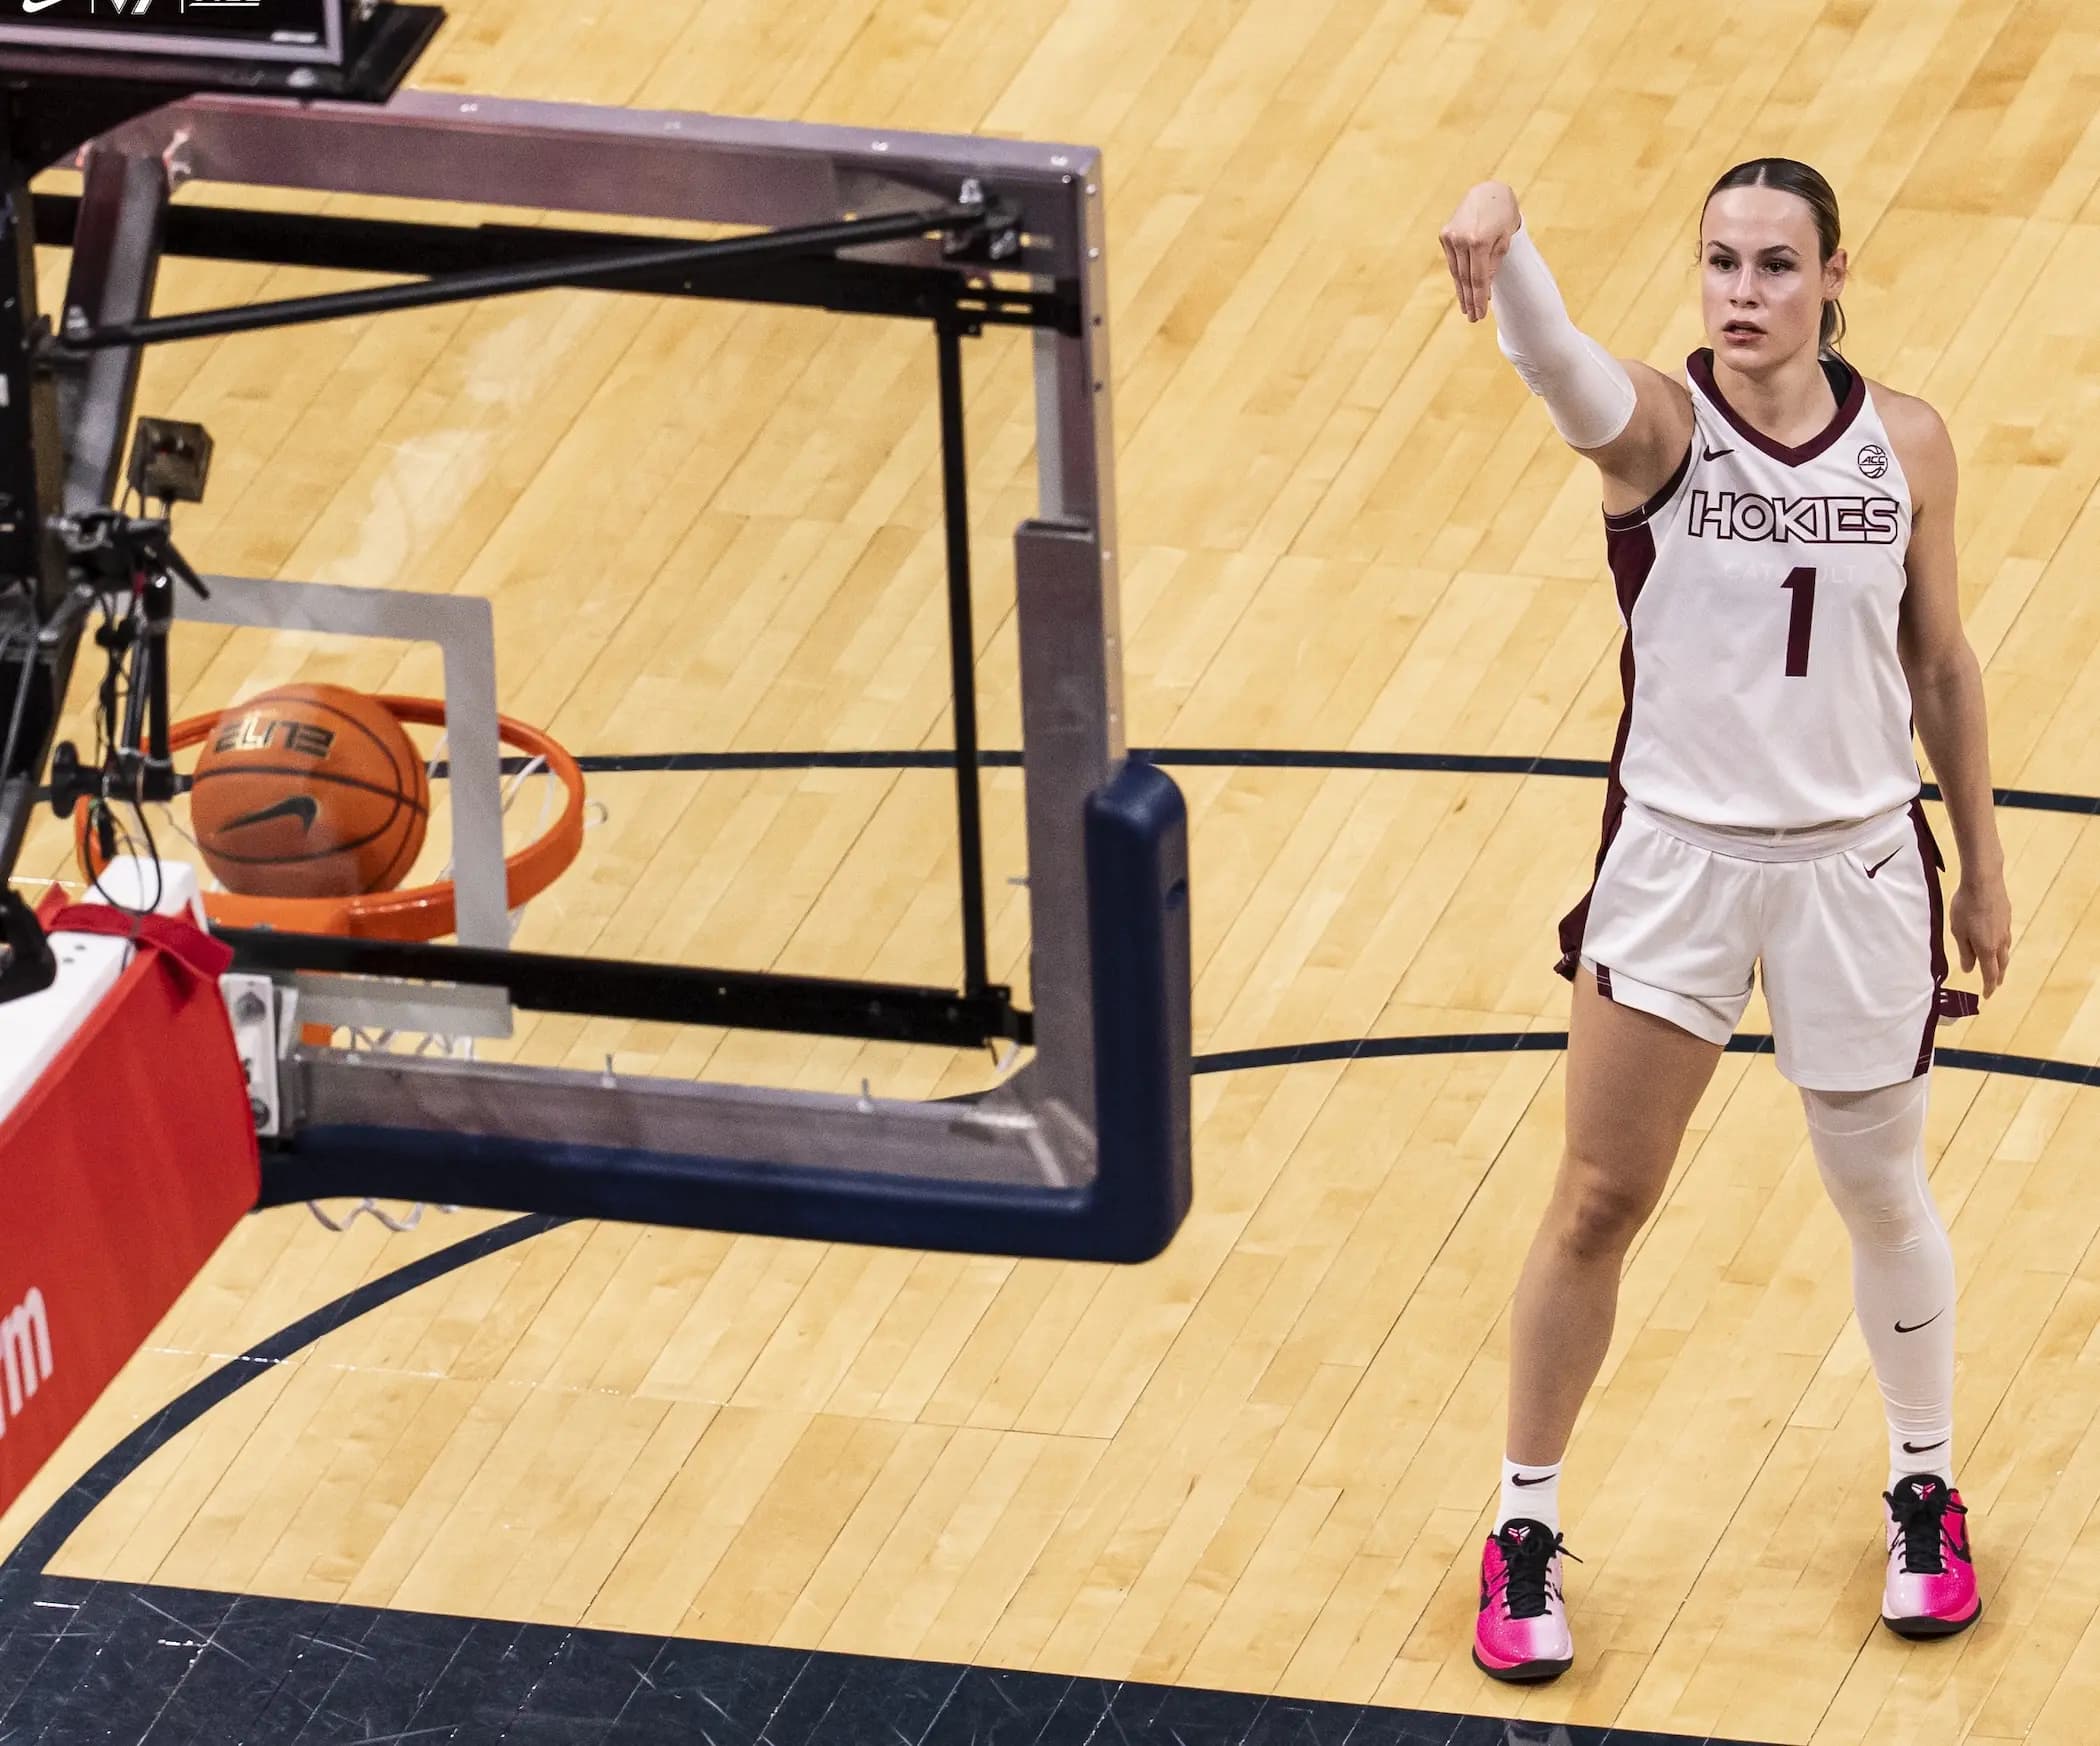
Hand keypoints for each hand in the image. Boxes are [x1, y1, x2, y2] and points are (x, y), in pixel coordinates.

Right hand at [1440, 181, 1521, 321]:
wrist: (1487, 192)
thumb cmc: (1503, 214)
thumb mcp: (1505, 239)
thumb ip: (1493, 264)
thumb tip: (1484, 289)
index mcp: (1479, 241)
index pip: (1478, 278)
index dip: (1479, 299)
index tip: (1480, 315)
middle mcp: (1461, 239)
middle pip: (1465, 278)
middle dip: (1470, 300)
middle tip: (1473, 319)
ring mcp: (1450, 237)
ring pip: (1456, 272)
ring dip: (1461, 292)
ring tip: (1466, 309)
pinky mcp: (1445, 234)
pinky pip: (1452, 261)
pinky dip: (1457, 276)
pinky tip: (1462, 289)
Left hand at [1949, 868, 2010, 996]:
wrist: (1984, 882)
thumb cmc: (1966, 908)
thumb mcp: (1958, 932)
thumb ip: (1965, 952)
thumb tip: (1969, 969)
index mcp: (1987, 948)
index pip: (1990, 973)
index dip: (1988, 986)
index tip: (1987, 996)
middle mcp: (2000, 941)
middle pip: (2001, 964)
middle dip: (1997, 976)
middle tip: (1995, 984)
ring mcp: (2006, 929)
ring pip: (2005, 951)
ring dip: (2001, 962)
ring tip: (1997, 966)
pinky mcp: (2007, 918)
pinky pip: (2006, 938)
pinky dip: (2002, 947)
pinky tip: (1998, 942)